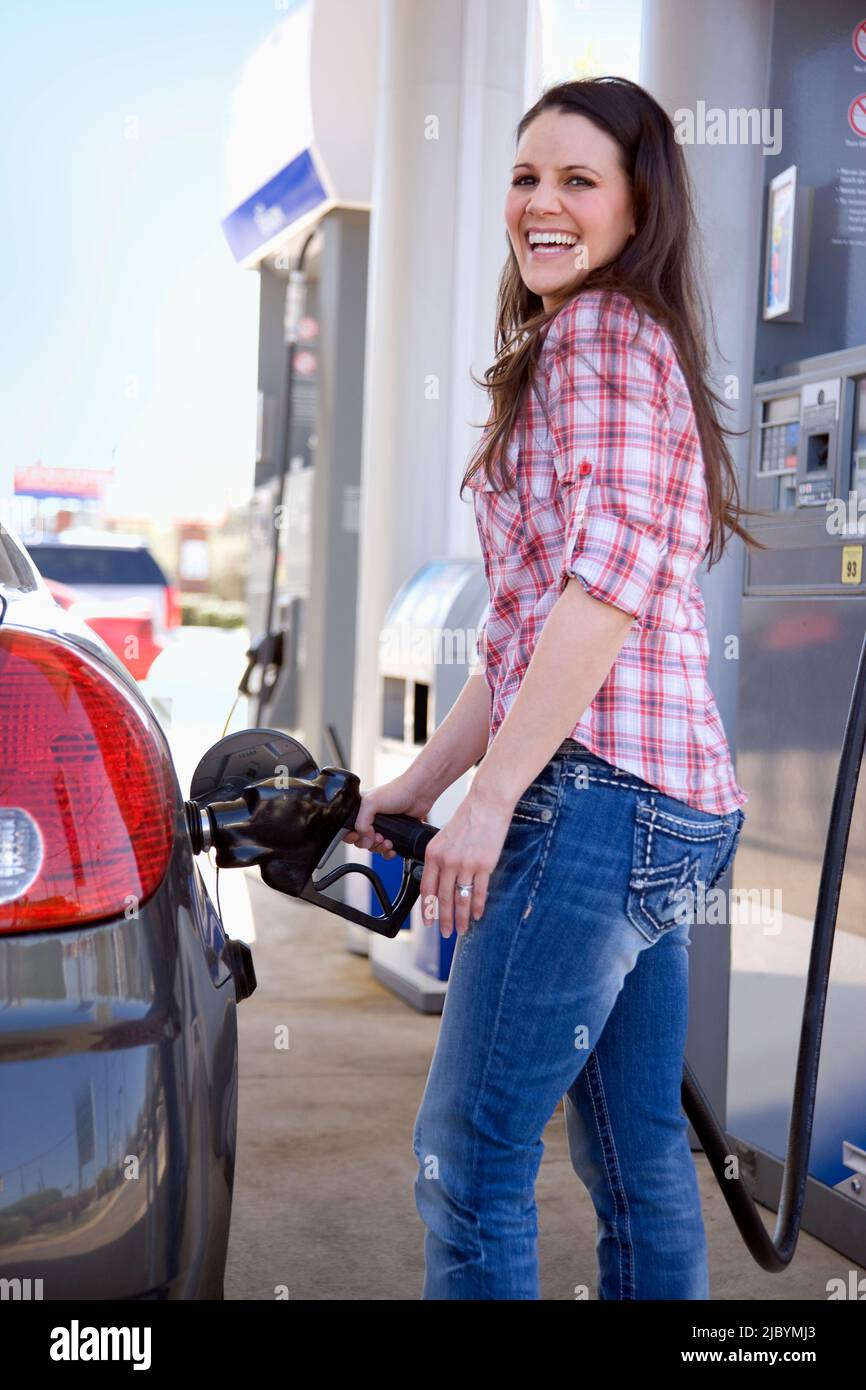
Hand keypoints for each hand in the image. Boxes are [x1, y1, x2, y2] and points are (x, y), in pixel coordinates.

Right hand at [341, 771, 435, 859]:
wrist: (419, 794)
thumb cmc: (397, 791)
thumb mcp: (371, 803)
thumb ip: (361, 823)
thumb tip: (364, 840)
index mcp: (360, 809)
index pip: (347, 828)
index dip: (352, 835)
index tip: (359, 836)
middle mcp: (370, 818)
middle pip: (360, 840)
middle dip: (369, 843)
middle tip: (378, 837)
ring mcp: (382, 826)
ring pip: (373, 846)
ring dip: (379, 848)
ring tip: (387, 842)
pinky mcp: (394, 833)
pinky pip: (386, 849)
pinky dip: (387, 852)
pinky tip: (392, 848)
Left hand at [419, 787, 512, 937]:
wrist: (486, 804)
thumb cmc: (467, 818)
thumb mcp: (444, 837)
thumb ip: (440, 858)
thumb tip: (440, 880)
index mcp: (433, 854)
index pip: (427, 888)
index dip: (427, 908)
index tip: (428, 922)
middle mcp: (447, 861)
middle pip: (443, 898)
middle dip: (444, 919)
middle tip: (446, 933)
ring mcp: (466, 864)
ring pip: (461, 899)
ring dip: (461, 918)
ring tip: (462, 929)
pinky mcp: (484, 865)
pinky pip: (479, 892)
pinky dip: (477, 906)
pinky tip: (477, 915)